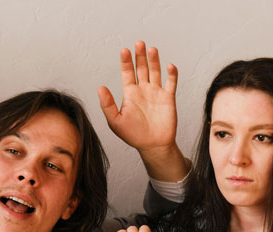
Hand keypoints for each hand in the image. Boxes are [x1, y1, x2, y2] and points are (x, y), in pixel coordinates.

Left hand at [98, 40, 178, 158]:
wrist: (153, 146)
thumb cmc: (133, 135)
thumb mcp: (115, 121)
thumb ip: (107, 105)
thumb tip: (100, 88)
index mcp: (130, 94)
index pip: (127, 73)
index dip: (126, 61)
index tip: (124, 51)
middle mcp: (143, 90)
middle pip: (141, 68)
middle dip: (140, 56)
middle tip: (139, 43)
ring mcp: (156, 93)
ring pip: (155, 72)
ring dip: (154, 60)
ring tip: (151, 49)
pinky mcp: (168, 98)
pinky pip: (171, 82)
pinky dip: (172, 74)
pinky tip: (169, 66)